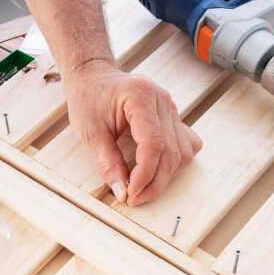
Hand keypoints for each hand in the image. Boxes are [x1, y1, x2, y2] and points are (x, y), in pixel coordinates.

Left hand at [65, 60, 202, 205]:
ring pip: (183, 152)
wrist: (93, 76)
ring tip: (143, 189)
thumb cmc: (88, 97)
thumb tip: (122, 192)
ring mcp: (171, 108)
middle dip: (155, 181)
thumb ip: (107, 162)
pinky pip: (185, 145)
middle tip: (134, 198)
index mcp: (141, 96)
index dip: (145, 173)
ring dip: (166, 176)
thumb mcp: (90, 131)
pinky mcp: (172, 117)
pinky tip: (158, 172)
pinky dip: (175, 163)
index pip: (154, 143)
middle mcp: (162, 100)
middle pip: (171, 151)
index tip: (131, 192)